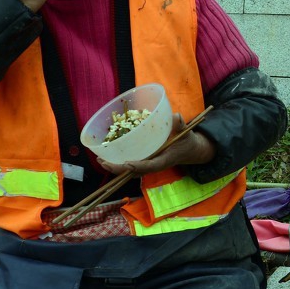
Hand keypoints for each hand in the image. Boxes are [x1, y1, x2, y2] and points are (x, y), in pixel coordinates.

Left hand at [98, 113, 215, 175]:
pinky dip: (118, 163)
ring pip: (130, 171)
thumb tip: (176, 117)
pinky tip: (107, 157)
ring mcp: (149, 164)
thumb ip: (181, 125)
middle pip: (135, 172)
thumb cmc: (186, 141)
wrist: (189, 151)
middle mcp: (154, 164)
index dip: (139, 166)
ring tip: (100, 161)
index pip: (151, 165)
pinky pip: (131, 165)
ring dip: (115, 168)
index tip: (127, 163)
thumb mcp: (186, 132)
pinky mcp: (145, 161)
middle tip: (104, 163)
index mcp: (165, 159)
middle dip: (119, 169)